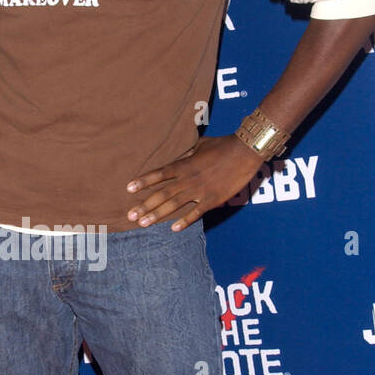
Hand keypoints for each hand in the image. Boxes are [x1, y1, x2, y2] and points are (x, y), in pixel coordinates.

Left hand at [126, 134, 263, 228]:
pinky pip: (196, 213)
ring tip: (143, 223)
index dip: (143, 181)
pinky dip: (185, 222)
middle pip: (162, 194)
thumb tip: (179, 155)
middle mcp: (188, 179)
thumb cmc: (223, 144)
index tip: (128, 189)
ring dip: (157, 215)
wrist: (245, 151)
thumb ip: (187, 153)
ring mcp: (200, 190)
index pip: (159, 174)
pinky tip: (173, 229)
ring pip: (174, 205)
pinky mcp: (212, 199)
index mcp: (184, 164)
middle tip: (130, 215)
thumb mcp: (200, 145)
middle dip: (144, 205)